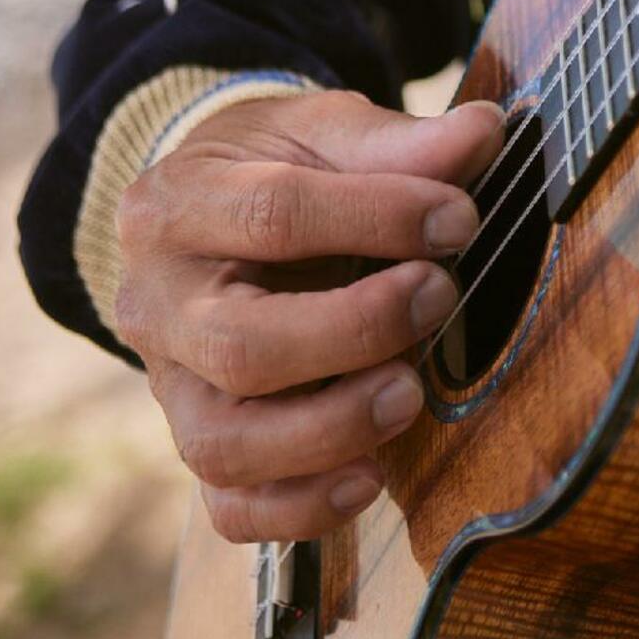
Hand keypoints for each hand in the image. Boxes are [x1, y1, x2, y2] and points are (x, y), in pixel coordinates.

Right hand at [113, 87, 504, 542]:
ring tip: (410, 393)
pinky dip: (301, 508)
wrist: (214, 208)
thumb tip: (482, 132)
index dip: (376, 217)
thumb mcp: (322, 131)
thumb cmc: (275, 165)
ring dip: (332, 428)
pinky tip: (371, 476)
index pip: (271, 215)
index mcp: (176, 203)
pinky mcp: (196, 445)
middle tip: (439, 295)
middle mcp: (157, 303)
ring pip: (224, 443)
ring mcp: (168, 386)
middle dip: (356, 331)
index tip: (459, 218)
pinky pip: (230, 507)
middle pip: (239, 346)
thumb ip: (397, 140)